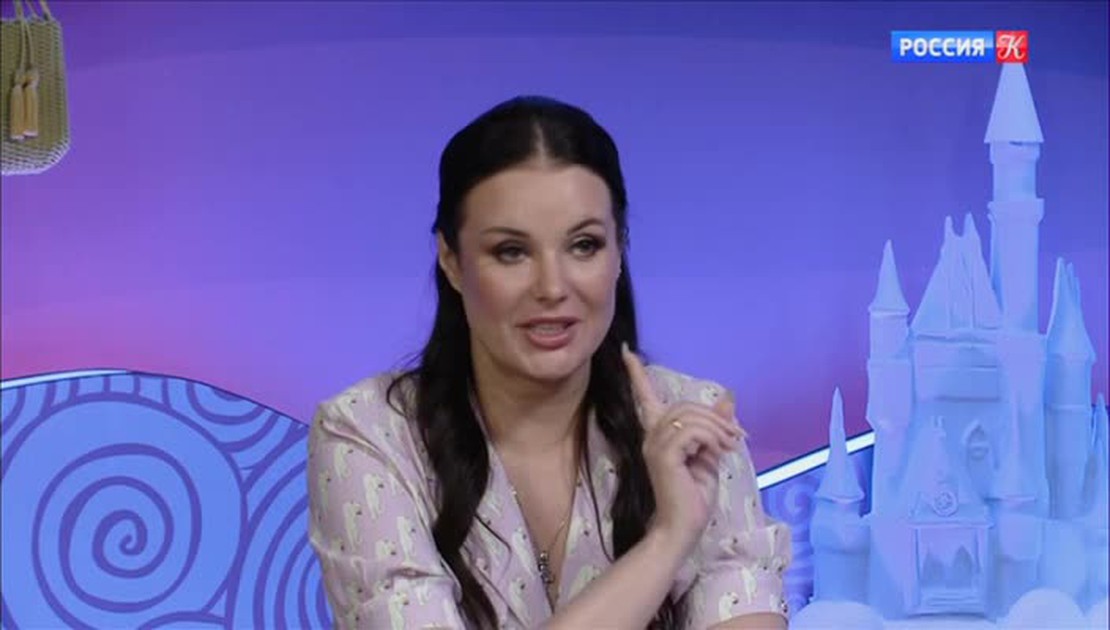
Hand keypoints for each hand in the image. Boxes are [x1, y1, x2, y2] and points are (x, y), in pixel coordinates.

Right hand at [620, 343, 741, 556]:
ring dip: (717, 429)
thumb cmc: (693, 497)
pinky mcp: (663, 455)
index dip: (636, 373)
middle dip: (715, 418)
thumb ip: (715, 427)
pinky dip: (711, 439)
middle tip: (736, 438)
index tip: (626, 351)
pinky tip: (717, 454)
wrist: (682, 527)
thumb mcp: (711, 454)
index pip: (644, 396)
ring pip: (690, 416)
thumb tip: (728, 399)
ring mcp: (654, 445)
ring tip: (729, 447)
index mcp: (658, 434)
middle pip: (685, 406)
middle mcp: (651, 436)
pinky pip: (692, 432)